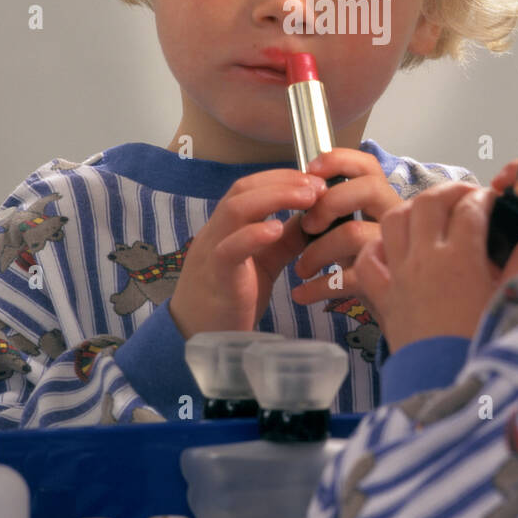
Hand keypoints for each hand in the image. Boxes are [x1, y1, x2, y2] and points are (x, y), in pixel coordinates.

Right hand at [166, 168, 326, 336]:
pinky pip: (229, 249)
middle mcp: (215, 232)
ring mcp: (212, 252)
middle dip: (282, 182)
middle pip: (242, 190)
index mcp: (226, 226)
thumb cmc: (231, 299)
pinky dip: (253, 234)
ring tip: (307, 198)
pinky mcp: (216, 278)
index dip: (281, 177)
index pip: (249, 187)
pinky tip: (277, 229)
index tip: (314, 178)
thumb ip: (285, 241)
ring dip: (274, 197)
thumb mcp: (264, 263)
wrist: (199, 339)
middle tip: (317, 185)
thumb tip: (314, 218)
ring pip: (234, 211)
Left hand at [285, 148, 410, 305]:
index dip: (339, 160)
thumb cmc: (374, 271)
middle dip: (329, 202)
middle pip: (368, 189)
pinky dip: (318, 286)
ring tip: (300, 269)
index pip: (368, 166)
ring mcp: (397, 249)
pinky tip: (303, 294)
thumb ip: (339, 214)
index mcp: (386, 202)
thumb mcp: (358, 235)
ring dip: (317, 251)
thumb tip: (302, 194)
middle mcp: (398, 219)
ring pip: (354, 232)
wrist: (402, 318)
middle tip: (307, 225)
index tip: (310, 169)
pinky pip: (349, 276)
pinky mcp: (391, 282)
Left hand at [351, 181, 517, 352]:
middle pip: (429, 202)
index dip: (484, 197)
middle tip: (466, 195)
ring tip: (430, 213)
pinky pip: (368, 259)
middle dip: (449, 191)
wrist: (446, 386)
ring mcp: (400, 275)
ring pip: (394, 219)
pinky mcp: (384, 296)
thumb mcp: (511, 301)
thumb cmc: (481, 346)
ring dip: (412, 209)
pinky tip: (393, 247)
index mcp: (461, 258)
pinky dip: (377, 246)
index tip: (494, 200)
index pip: (470, 207)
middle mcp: (425, 258)